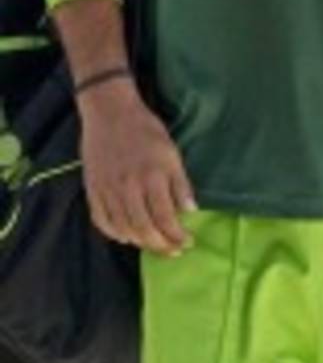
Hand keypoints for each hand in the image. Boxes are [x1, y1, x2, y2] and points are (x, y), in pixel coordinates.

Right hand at [79, 78, 195, 254]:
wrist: (109, 112)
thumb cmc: (146, 131)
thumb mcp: (172, 153)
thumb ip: (180, 184)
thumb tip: (190, 212)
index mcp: (151, 178)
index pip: (165, 218)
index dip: (177, 235)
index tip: (188, 242)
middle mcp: (127, 188)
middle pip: (144, 229)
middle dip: (161, 245)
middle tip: (173, 250)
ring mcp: (107, 190)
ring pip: (122, 228)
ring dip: (140, 242)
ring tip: (153, 245)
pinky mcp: (92, 188)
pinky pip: (100, 219)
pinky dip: (113, 233)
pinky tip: (125, 236)